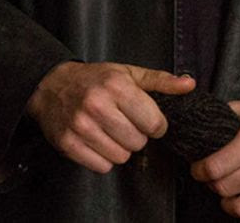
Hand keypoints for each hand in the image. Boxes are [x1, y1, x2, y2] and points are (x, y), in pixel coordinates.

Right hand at [27, 61, 195, 172]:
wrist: (51, 85)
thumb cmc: (94, 79)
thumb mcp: (128, 73)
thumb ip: (160, 81)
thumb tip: (189, 84)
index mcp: (116, 86)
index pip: (154, 124)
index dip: (154, 124)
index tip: (144, 118)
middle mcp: (97, 105)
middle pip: (138, 142)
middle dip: (135, 136)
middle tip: (123, 123)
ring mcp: (81, 126)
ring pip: (121, 157)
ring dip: (119, 148)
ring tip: (109, 131)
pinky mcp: (68, 143)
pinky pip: (101, 166)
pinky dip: (103, 158)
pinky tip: (97, 140)